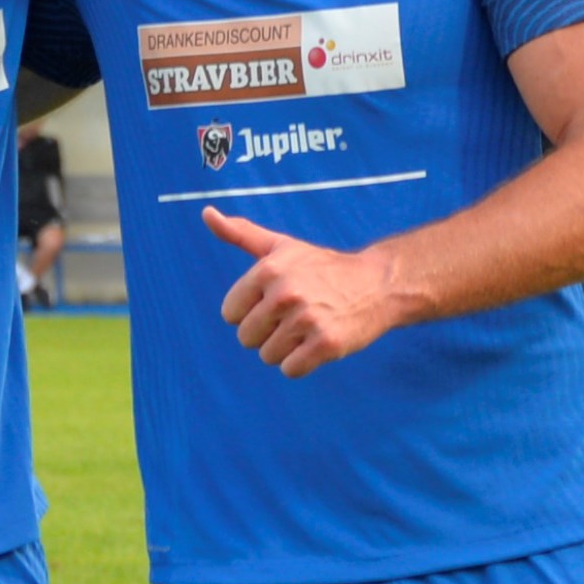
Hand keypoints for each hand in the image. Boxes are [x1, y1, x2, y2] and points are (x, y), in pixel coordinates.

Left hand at [209, 207, 411, 374]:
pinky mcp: (325, 344)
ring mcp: (307, 319)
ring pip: (268, 356)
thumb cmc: (322, 268)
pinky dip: (301, 363)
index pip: (230, 313)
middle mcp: (286, 293)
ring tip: (308, 327)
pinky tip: (317, 343)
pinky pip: (290, 370)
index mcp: (269, 270)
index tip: (275, 301)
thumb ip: (241, 234)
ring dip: (285, 348)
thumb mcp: (281, 247)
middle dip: (267, 332)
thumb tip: (206, 213)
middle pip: (246, 338)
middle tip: (295, 316)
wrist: (377, 285)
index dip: (251, 311)